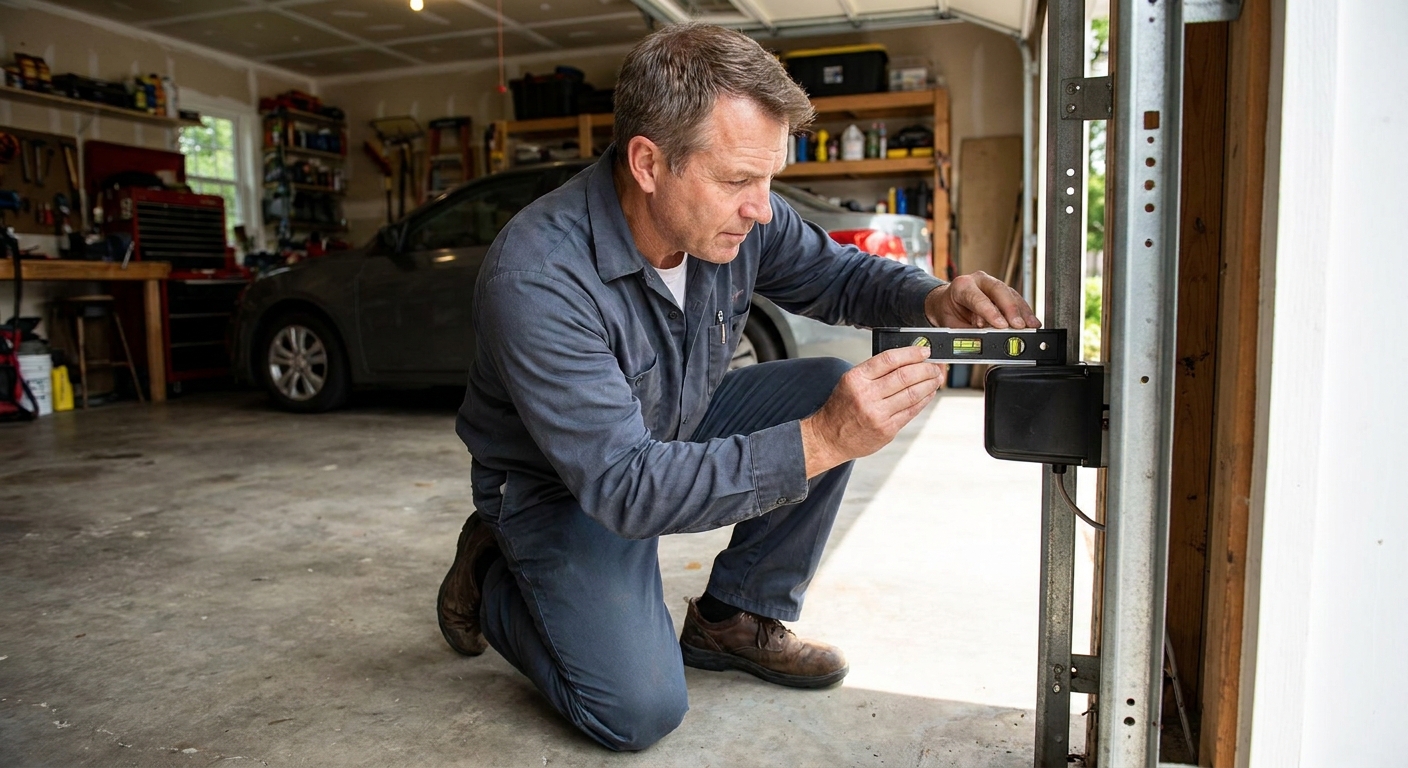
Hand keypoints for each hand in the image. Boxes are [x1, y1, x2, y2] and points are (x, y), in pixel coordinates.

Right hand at [800, 346, 943, 476]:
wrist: (829, 437)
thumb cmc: (841, 408)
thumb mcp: (851, 382)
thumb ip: (875, 371)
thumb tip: (907, 360)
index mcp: (856, 378)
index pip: (889, 359)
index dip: (911, 353)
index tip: (924, 351)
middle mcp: (866, 395)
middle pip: (905, 376)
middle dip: (926, 368)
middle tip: (935, 365)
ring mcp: (877, 414)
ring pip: (912, 394)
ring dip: (929, 384)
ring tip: (936, 378)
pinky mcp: (886, 429)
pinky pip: (911, 411)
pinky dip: (924, 400)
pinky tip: (929, 393)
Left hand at [924, 271, 1040, 329]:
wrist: (946, 303)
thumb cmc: (948, 313)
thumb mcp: (952, 325)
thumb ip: (969, 332)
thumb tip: (985, 341)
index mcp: (961, 286)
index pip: (978, 298)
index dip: (991, 312)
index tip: (1001, 325)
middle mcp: (978, 280)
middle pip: (999, 290)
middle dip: (1011, 309)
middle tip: (1018, 325)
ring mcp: (992, 283)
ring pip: (1010, 294)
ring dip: (1022, 311)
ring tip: (1030, 326)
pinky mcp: (1002, 290)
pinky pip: (1016, 299)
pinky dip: (1024, 311)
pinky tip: (1031, 321)